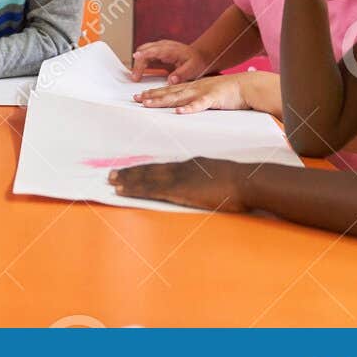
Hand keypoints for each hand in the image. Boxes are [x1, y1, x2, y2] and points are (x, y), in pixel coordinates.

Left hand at [109, 158, 250, 211]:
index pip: (163, 167)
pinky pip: (150, 189)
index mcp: (191, 165)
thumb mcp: (219, 177)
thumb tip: (202, 188)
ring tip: (112, 181)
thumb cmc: (238, 183)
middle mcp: (181, 168)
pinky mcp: (178, 189)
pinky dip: (134, 189)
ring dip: (128, 180)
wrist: (244, 182)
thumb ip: (207, 181)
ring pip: (146, 178)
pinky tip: (123, 191)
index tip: (133, 171)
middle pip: (150, 170)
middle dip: (130, 173)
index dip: (146, 169)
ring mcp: (178, 178)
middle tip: (112, 174)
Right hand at [130, 39, 204, 81]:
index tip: (136, 57)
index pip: (154, 50)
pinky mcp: (157, 51)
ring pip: (142, 51)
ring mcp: (159, 47)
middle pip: (144, 50)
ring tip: (136, 77)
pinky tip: (139, 73)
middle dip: (138, 63)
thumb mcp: (192, 69)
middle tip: (135, 77)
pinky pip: (145, 54)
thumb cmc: (196, 62)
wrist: (199, 56)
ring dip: (138, 63)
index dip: (144, 54)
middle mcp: (163, 46)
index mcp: (170, 49)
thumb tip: (171, 80)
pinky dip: (140, 62)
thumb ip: (181, 75)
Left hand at [134, 74, 248, 113]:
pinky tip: (178, 112)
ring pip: (179, 97)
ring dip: (162, 101)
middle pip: (169, 93)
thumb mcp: (210, 94)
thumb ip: (198, 100)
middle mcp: (195, 88)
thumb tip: (186, 108)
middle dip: (152, 96)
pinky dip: (189, 109)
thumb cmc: (231, 92)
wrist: (249, 86)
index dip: (155, 93)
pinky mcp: (214, 99)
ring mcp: (203, 92)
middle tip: (135, 99)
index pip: (170, 90)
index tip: (141, 96)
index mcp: (194, 87)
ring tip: (147, 103)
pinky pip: (199, 105)